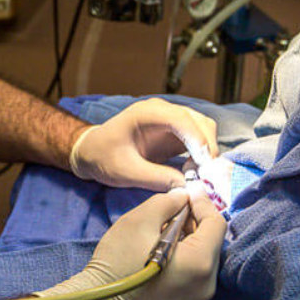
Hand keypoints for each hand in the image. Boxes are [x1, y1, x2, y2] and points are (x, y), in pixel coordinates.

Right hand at [35, 183, 225, 299]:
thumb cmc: (118, 261)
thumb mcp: (141, 220)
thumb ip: (168, 202)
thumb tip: (184, 196)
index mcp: (200, 262)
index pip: (216, 223)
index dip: (202, 202)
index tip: (188, 189)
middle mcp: (207, 282)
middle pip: (212, 239)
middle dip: (195, 218)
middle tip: (174, 204)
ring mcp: (199, 294)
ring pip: (204, 253)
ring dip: (189, 234)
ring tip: (165, 223)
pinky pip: (196, 267)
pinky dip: (185, 251)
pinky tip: (164, 243)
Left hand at [69, 98, 218, 191]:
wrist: (92, 152)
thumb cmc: (103, 157)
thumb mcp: (125, 172)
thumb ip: (155, 178)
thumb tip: (186, 187)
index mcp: (147, 113)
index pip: (182, 119)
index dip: (197, 139)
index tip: (204, 164)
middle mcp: (164, 112)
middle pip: (200, 122)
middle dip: (207, 147)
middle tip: (206, 176)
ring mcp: (171, 121)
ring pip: (203, 130)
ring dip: (207, 152)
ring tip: (199, 176)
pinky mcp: (175, 133)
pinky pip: (197, 140)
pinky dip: (202, 155)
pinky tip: (195, 172)